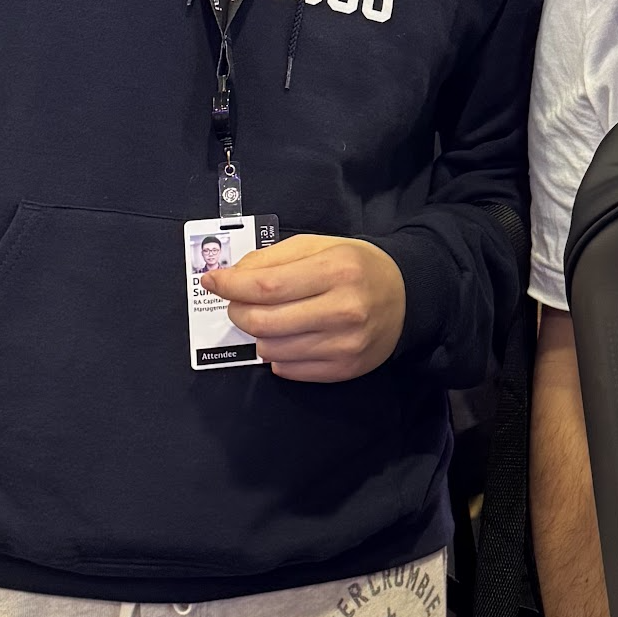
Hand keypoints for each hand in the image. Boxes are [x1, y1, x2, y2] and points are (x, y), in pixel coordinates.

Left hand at [204, 233, 404, 381]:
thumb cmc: (356, 266)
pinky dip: (277, 356)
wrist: (406, 297)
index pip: (267, 285)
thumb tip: (232, 277)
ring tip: (270, 320)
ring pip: (272, 350)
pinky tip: (289, 338)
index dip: (231, 285)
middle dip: (238, 312)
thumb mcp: (317, 246)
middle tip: (238, 304)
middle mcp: (344, 309)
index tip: (211, 281)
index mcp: (336, 270)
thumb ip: (272, 258)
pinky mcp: (346, 369)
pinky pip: (290, 370)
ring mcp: (346, 344)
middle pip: (265, 321)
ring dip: (259, 335)